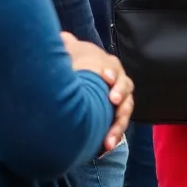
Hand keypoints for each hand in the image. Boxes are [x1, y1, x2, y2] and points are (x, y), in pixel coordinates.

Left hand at [61, 32, 133, 151]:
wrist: (79, 84)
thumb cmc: (76, 67)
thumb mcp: (71, 54)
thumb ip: (68, 46)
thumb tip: (60, 37)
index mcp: (109, 69)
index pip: (115, 70)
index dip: (111, 74)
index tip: (105, 76)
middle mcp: (118, 84)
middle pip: (125, 89)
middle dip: (120, 94)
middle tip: (112, 99)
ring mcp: (119, 103)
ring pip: (124, 112)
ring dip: (118, 125)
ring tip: (108, 140)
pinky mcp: (115, 119)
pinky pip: (118, 128)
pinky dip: (112, 136)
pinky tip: (103, 149)